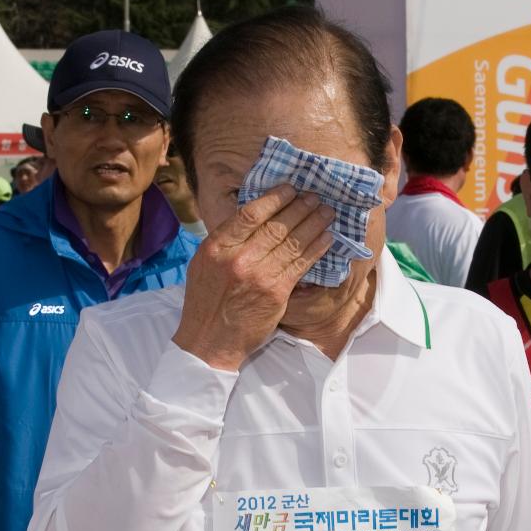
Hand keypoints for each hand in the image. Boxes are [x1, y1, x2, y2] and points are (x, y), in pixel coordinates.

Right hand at [172, 184, 334, 370]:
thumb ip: (226, 241)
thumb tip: (255, 216)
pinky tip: (326, 238)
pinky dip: (316, 248)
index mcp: (217, 247)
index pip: (250, 214)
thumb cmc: (206, 301)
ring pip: (292, 242)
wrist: (209, 340)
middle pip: (276, 225)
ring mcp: (259, 275)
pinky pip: (301, 264)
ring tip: (326, 212)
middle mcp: (238, 259)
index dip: (274, 198)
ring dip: (313, 223)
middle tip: (315, 197)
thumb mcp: (204, 263)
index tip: (289, 189)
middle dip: (300, 207)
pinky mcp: (276, 292)